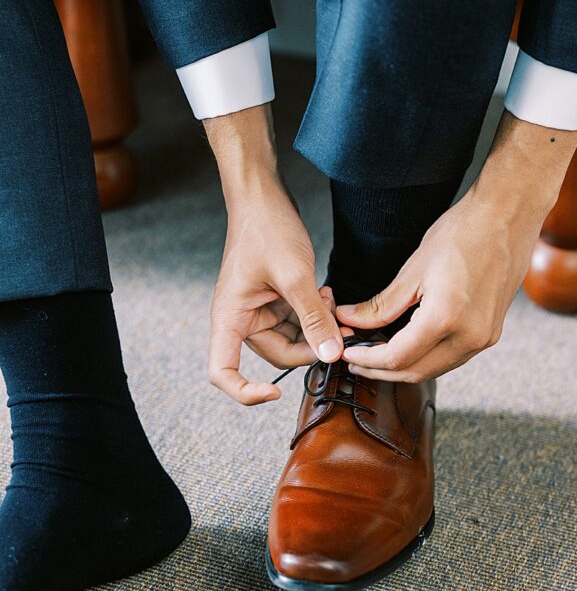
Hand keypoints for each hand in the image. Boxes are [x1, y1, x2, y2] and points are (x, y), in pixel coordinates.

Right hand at [204, 106, 343, 404]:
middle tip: (339, 333)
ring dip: (318, 329)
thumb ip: (313, 318)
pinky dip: (316, 314)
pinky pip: (298, 321)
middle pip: (276, 356)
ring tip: (333, 304)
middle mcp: (241, 318)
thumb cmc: (267, 229)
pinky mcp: (275, 299)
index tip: (275, 395)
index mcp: (230, 317)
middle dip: (309, 348)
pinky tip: (327, 295)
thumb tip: (331, 357)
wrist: (264, 195)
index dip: (245, 392)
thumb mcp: (296, 277)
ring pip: (294, 339)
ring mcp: (259, 309)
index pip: (222, 372)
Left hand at [337, 111, 576, 382]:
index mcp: (446, 318)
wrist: (506, 217)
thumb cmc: (462, 233)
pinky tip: (408, 343)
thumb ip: (381, 305)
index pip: (396, 358)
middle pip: (416, 372)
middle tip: (354, 358)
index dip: (366, 360)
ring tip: (376, 351)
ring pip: (435, 369)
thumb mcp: (413, 269)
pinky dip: (426, 356)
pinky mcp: (491, 333)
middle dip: (381, 370)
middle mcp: (470, 336)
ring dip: (404, 366)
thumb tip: (348, 318)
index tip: (347, 353)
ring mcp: (484, 338)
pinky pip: (452, 357)